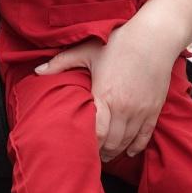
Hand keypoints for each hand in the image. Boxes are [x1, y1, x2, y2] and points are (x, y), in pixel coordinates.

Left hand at [35, 30, 169, 160]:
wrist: (153, 37)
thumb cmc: (119, 42)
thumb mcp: (87, 50)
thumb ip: (61, 62)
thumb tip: (37, 71)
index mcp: (105, 95)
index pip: (96, 132)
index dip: (88, 144)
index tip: (79, 147)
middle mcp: (124, 107)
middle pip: (111, 142)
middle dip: (100, 152)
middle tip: (90, 155)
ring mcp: (140, 109)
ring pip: (127, 140)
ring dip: (116, 151)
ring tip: (106, 155)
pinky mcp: (154, 108)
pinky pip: (145, 135)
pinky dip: (136, 146)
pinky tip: (129, 152)